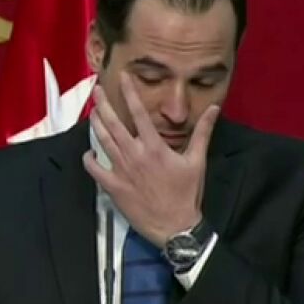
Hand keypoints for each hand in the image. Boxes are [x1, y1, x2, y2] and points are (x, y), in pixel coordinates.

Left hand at [82, 73, 219, 245]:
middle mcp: (135, 155)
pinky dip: (89, 159)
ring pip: (102, 141)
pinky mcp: (113, 187)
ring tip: (92, 112)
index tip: (122, 77)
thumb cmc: (187, 194)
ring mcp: (122, 171)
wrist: (175, 226)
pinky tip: (89, 152)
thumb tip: (214, 108)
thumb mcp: (197, 161)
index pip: (139, 113)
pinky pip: (95, 170)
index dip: (129, 93)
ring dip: (96, 124)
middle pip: (114, 123)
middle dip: (103, 104)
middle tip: (96, 89)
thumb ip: (203, 132)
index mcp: (155, 146)